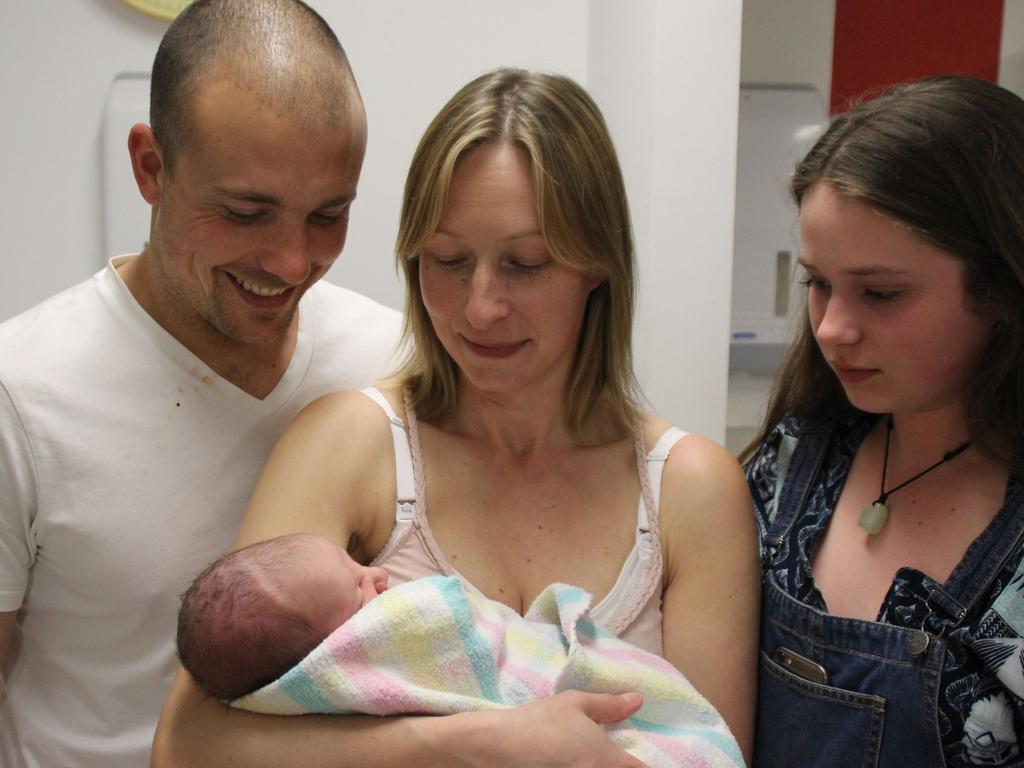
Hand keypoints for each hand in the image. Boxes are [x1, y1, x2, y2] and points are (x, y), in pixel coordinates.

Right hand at [477, 691, 648, 767]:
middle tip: (604, 754)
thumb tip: (637, 701)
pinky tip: (566, 763)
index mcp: (610, 761)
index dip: (640, 763)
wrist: (498, 748)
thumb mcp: (575, 704)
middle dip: (618, 765)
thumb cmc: (540, 723)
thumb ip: (609, 705)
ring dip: (596, 767)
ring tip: (580, 757)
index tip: (634, 757)